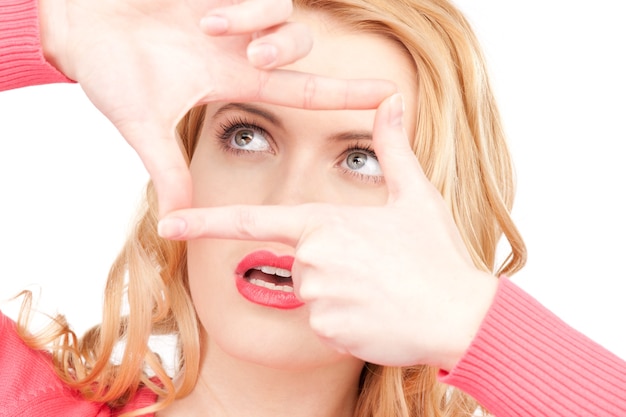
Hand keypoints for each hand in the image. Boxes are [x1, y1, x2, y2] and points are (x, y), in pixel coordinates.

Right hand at [39, 0, 394, 214]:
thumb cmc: (106, 69)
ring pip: (288, 21)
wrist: (77, 25)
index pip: (304, 92)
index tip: (392, 100)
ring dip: (265, 31)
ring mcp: (232, 17)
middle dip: (312, 61)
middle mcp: (241, 50)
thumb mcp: (143, 126)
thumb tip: (179, 224)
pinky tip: (207, 17)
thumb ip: (168, 172)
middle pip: (304, 54)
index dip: (347, 98)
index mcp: (232, 81)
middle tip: (285, 68)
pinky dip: (244, 9)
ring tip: (221, 36)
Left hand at [157, 94, 498, 370]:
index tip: (169, 223)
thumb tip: (392, 102)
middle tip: (372, 267)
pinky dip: (344, 320)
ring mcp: (318, 298)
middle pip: (296, 262)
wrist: (458, 315)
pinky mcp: (327, 332)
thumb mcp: (415, 195)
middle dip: (325, 264)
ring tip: (378, 290)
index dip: (205, 221)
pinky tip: (376, 313)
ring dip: (337, 293)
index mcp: (324, 222)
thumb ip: (393, 148)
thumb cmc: (436, 254)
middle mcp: (313, 259)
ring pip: (310, 294)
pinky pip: (323, 323)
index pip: (253, 220)